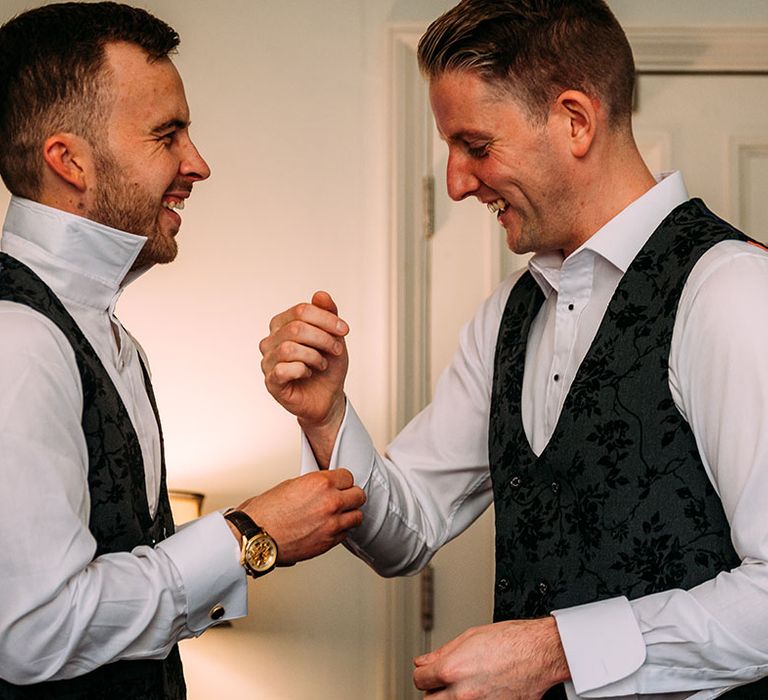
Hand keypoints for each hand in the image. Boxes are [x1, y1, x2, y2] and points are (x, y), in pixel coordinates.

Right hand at [235, 469, 364, 564]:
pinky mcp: (329, 542)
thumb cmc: (265, 512)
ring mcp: (332, 524)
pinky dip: (340, 530)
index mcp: (320, 483)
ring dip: (349, 514)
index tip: (339, 485)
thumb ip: (314, 486)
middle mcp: (330, 502)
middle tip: (343, 498)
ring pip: (357, 516)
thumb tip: (324, 488)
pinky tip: (330, 527)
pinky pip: (346, 533)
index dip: (342, 481)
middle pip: (358, 495)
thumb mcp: (291, 485)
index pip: (348, 476)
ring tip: (339, 514)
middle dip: (351, 496)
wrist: (254, 536)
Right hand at [260, 291, 347, 464]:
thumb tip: (320, 294)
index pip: (301, 310)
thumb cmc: (327, 366)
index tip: (345, 330)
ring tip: (322, 364)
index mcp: (282, 324)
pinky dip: (303, 370)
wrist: (328, 397)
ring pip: (289, 348)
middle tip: (336, 350)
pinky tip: (308, 374)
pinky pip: (283, 369)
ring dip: (314, 356)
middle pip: (296, 328)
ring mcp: (268, 361)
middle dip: (323, 338)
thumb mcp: (333, 337)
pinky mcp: (271, 381)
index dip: (326, 319)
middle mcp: (270, 340)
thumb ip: (327, 314)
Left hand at [412, 618, 569, 698]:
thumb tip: (423, 661)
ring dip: (450, 698)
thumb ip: (442, 653)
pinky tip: (480, 691)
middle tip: (441, 682)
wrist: (540, 654)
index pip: (420, 680)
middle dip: (433, 691)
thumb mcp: (470, 637)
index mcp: (452, 670)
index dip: (423, 673)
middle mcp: (462, 694)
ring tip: (462, 685)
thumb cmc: (511, 641)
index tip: (427, 671)